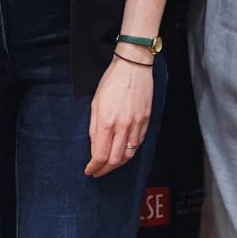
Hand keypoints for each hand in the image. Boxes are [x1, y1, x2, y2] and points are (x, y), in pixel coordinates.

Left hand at [85, 53, 154, 176]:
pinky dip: (131, 151)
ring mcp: (137, 123)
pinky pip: (139, 142)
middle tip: (98, 172)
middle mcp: (123, 125)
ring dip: (118, 163)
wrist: (133, 66)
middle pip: (115, 159)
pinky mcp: (146, 119)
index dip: (94, 167)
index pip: (100, 155)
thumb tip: (94, 149)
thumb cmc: (111, 81)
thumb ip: (94, 128)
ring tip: (110, 164)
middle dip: (104, 170)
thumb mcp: (95, 103)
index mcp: (107, 121)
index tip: (89, 170)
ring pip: (129, 154)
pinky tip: (124, 150)